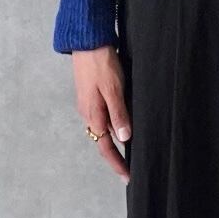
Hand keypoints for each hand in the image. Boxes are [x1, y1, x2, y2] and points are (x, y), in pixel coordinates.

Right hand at [71, 45, 131, 181]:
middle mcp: (88, 113)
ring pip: (102, 128)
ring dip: (114, 139)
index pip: (105, 147)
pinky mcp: (90, 95)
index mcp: (93, 115)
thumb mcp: (114, 89)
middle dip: (116, 155)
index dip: (117, 163)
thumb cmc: (101, 64)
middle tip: (131, 166)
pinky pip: (102, 116)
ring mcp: (88, 104)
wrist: (86, 41)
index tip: (128, 177)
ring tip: (131, 147)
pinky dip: (112, 124)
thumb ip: (119, 114)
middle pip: (102, 141)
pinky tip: (123, 122)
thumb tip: (124, 138)